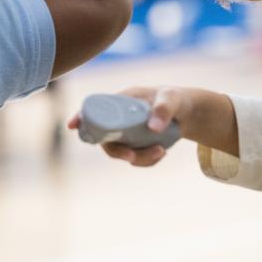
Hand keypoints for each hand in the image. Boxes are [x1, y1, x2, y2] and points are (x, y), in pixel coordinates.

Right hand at [67, 86, 196, 166]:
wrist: (188, 113)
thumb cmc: (175, 99)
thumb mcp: (172, 100)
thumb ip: (163, 110)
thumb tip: (153, 129)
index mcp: (121, 100)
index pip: (95, 108)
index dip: (81, 117)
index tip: (73, 125)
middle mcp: (119, 117)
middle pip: (104, 138)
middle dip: (116, 151)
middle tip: (132, 157)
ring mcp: (125, 132)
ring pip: (120, 152)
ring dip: (138, 158)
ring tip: (161, 151)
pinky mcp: (134, 144)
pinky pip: (133, 159)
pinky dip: (146, 161)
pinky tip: (162, 153)